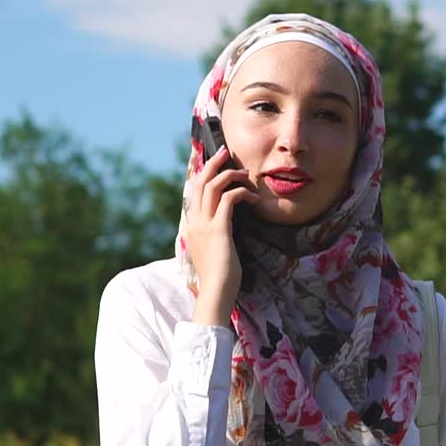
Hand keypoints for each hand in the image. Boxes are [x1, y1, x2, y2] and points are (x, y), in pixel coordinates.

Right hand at [184, 147, 258, 327]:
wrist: (216, 293)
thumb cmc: (219, 277)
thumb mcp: (213, 251)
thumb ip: (214, 236)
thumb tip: (225, 226)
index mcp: (191, 226)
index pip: (194, 191)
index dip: (203, 173)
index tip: (215, 163)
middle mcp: (195, 222)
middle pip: (200, 181)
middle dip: (213, 163)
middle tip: (226, 152)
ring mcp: (204, 225)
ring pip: (212, 186)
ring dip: (230, 174)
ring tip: (244, 174)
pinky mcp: (218, 229)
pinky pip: (229, 199)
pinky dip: (242, 193)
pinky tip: (254, 198)